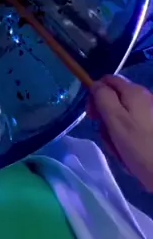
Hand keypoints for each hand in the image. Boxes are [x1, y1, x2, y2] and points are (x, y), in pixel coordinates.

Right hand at [88, 75, 152, 190]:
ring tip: (121, 154)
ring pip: (122, 119)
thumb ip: (102, 98)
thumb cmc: (141, 147)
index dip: (94, 94)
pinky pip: (133, 131)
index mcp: (134, 92)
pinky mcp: (152, 131)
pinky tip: (130, 158)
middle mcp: (144, 99)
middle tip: (108, 140)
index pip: (107, 80)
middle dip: (106, 121)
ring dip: (116, 136)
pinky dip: (128, 143)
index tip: (91, 116)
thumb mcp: (116, 120)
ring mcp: (150, 115)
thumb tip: (95, 84)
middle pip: (114, 102)